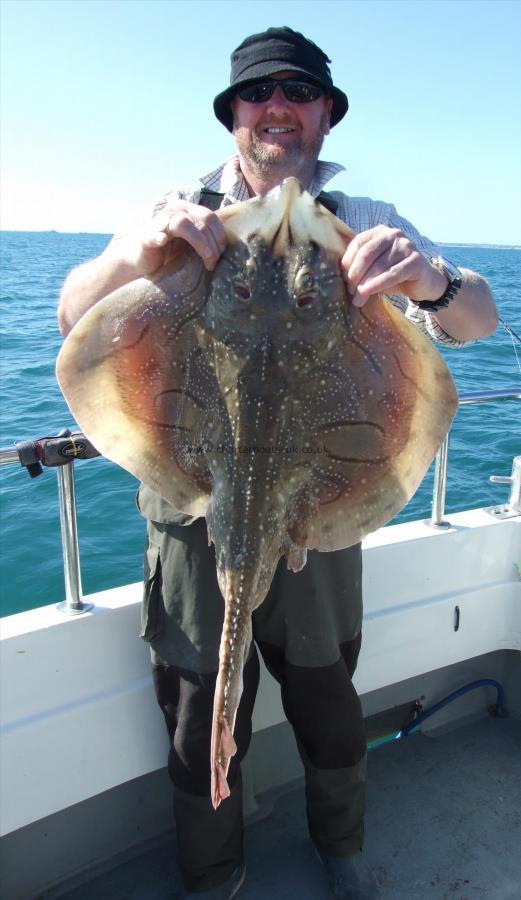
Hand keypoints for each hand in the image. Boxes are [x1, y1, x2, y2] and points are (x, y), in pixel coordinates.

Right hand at [109, 200, 226, 276]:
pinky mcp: (145, 237)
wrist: (140, 263)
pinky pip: (153, 234)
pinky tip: (162, 242)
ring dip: (200, 243)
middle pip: (202, 219)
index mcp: (187, 210)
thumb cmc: (169, 254)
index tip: (223, 254)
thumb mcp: (192, 245)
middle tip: (215, 262)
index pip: (211, 217)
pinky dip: (158, 237)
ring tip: (207, 260)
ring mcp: (159, 222)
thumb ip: (207, 240)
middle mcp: (174, 211)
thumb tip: (231, 249)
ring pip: (183, 223)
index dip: (221, 235)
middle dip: (214, 242)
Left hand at [341, 226, 447, 306]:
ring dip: (365, 284)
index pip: (358, 242)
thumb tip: (340, 278)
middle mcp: (393, 234)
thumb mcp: (374, 268)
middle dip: (355, 274)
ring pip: (378, 265)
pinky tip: (368, 293)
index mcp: (379, 232)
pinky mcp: (416, 260)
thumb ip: (360, 267)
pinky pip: (393, 273)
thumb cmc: (394, 275)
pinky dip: (378, 284)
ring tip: (358, 298)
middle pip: (367, 253)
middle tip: (350, 291)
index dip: (348, 261)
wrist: (423, 283)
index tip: (342, 278)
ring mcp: (406, 245)